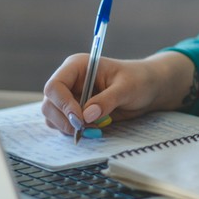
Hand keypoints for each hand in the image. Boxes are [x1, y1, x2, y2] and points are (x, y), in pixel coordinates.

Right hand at [41, 50, 196, 135]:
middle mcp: (70, 81)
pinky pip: (63, 124)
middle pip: (49, 103)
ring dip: (67, 127)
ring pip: (52, 116)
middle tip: (83, 130)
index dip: (63, 104)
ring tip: (93, 129)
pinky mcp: (76, 112)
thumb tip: (87, 115)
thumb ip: (107, 100)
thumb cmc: (139, 80)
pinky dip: (73, 131)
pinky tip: (92, 130)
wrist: (149, 88)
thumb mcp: (127, 88)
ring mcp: (71, 97)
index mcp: (77, 66)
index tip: (80, 119)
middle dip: (63, 119)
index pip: (55, 85)